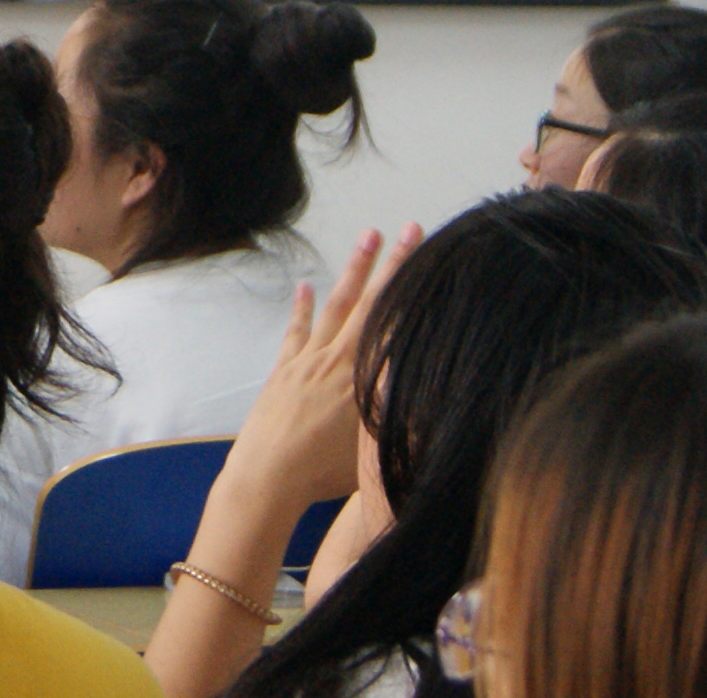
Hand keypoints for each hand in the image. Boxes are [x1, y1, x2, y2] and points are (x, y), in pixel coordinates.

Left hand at [222, 224, 420, 517]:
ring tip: (368, 236)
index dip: (417, 290)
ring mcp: (308, 360)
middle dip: (395, 264)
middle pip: (373, 302)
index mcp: (367, 379)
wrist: (267, 477)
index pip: (398, 323)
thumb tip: (440, 406)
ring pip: (337, 304)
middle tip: (411, 229)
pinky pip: (297, 330)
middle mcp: (339, 360)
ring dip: (354, 270)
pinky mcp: (284, 369)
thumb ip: (408, 425)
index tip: (435, 257)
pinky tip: (307, 285)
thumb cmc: (325, 475)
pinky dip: (304, 307)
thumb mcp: (379, 452)